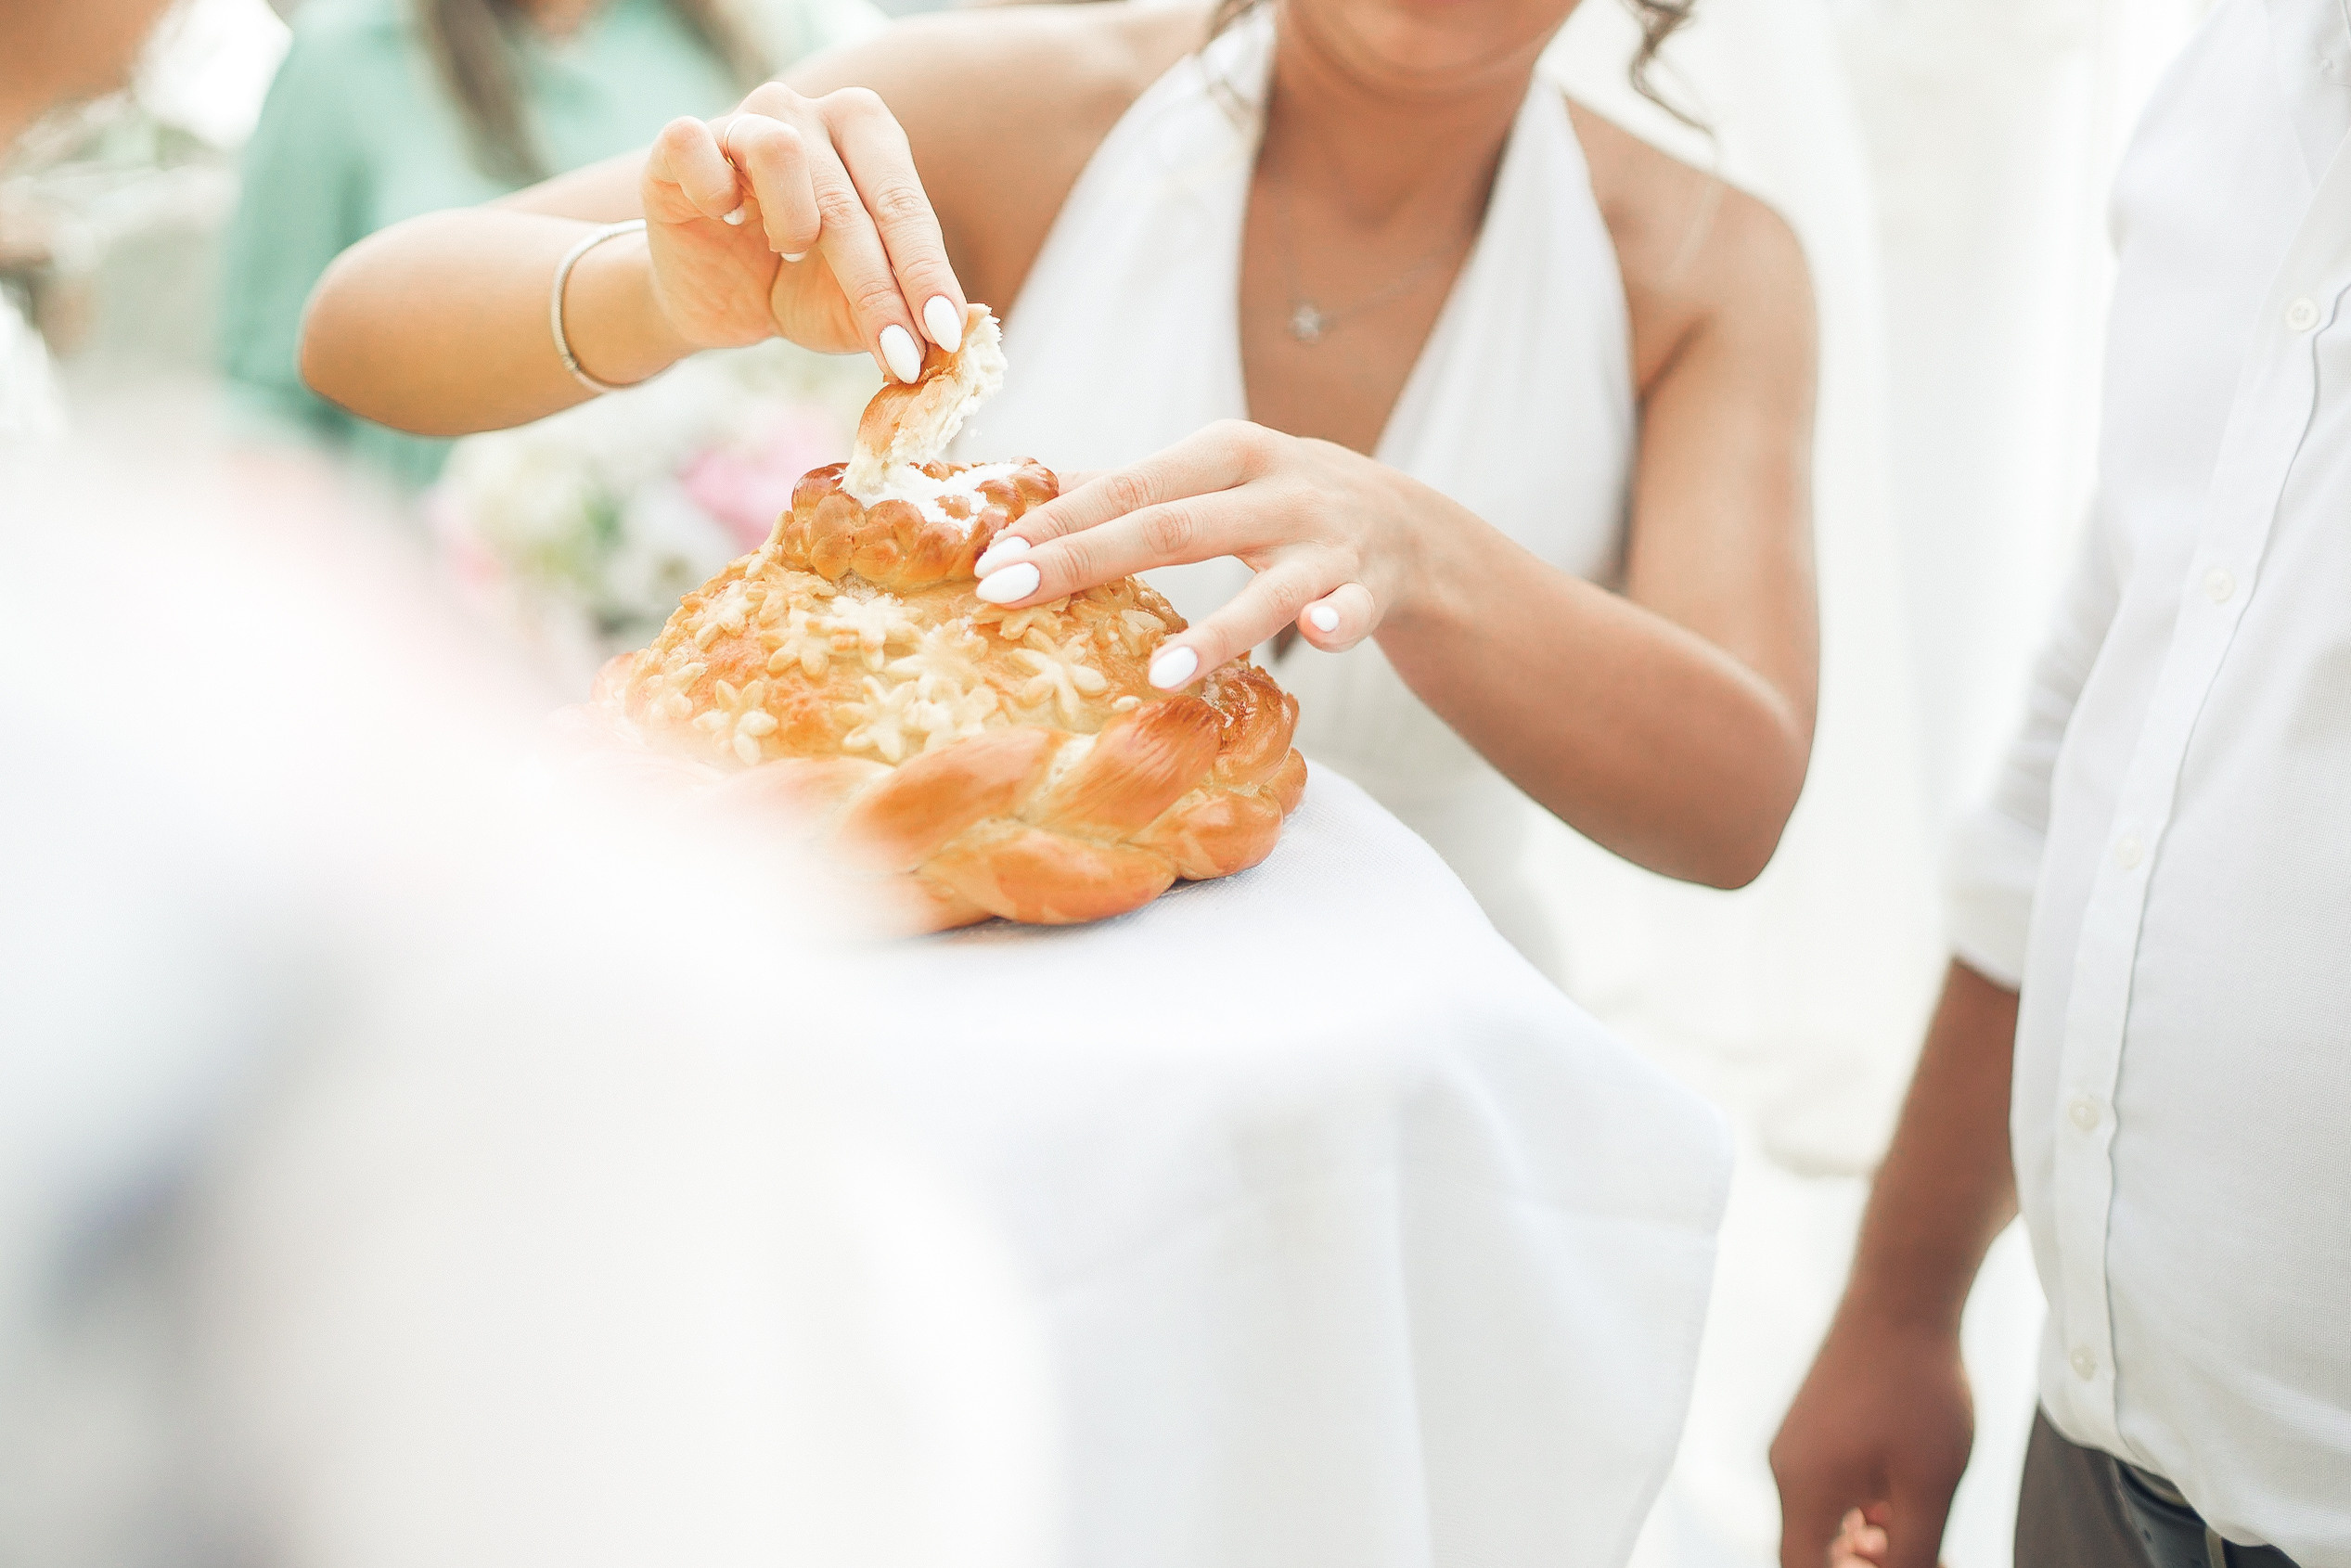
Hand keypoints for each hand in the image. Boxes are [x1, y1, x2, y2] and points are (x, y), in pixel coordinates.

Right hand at [639, 84, 966, 381]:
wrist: (715, 298)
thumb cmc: (798, 287)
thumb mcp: (857, 309)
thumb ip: (904, 313)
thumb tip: (959, 335)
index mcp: (868, 135)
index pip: (904, 206)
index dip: (926, 275)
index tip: (948, 337)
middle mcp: (809, 115)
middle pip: (851, 196)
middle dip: (878, 286)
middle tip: (898, 354)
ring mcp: (743, 120)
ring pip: (780, 152)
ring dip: (792, 223)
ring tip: (789, 251)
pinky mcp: (681, 143)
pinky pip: (692, 145)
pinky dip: (711, 190)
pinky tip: (724, 219)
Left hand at [970, 420, 1425, 687]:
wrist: (1410, 525)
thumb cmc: (1281, 501)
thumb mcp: (1213, 475)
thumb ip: (1129, 486)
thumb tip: (1024, 490)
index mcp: (1223, 454)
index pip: (1127, 485)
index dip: (1057, 521)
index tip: (991, 556)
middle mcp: (1273, 490)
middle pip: (1171, 527)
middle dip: (1087, 559)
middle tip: (1010, 593)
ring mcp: (1324, 544)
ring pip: (1267, 588)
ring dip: (1216, 629)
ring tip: (1162, 671)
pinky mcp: (1369, 589)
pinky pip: (1350, 611)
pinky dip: (1335, 622)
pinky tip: (1317, 635)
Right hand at [1770, 1308, 1970, 1567]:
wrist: (1901, 1300)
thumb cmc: (1918, 1388)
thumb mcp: (1928, 1486)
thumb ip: (1911, 1553)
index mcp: (1804, 1488)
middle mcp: (1786, 1468)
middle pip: (1809, 1549)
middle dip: (1860, 1565)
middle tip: (1922, 1560)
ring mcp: (1795, 1443)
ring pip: (1821, 1518)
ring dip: (1864, 1541)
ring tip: (1918, 1532)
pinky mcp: (1810, 1424)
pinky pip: (1825, 1486)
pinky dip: (1860, 1508)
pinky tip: (1903, 1497)